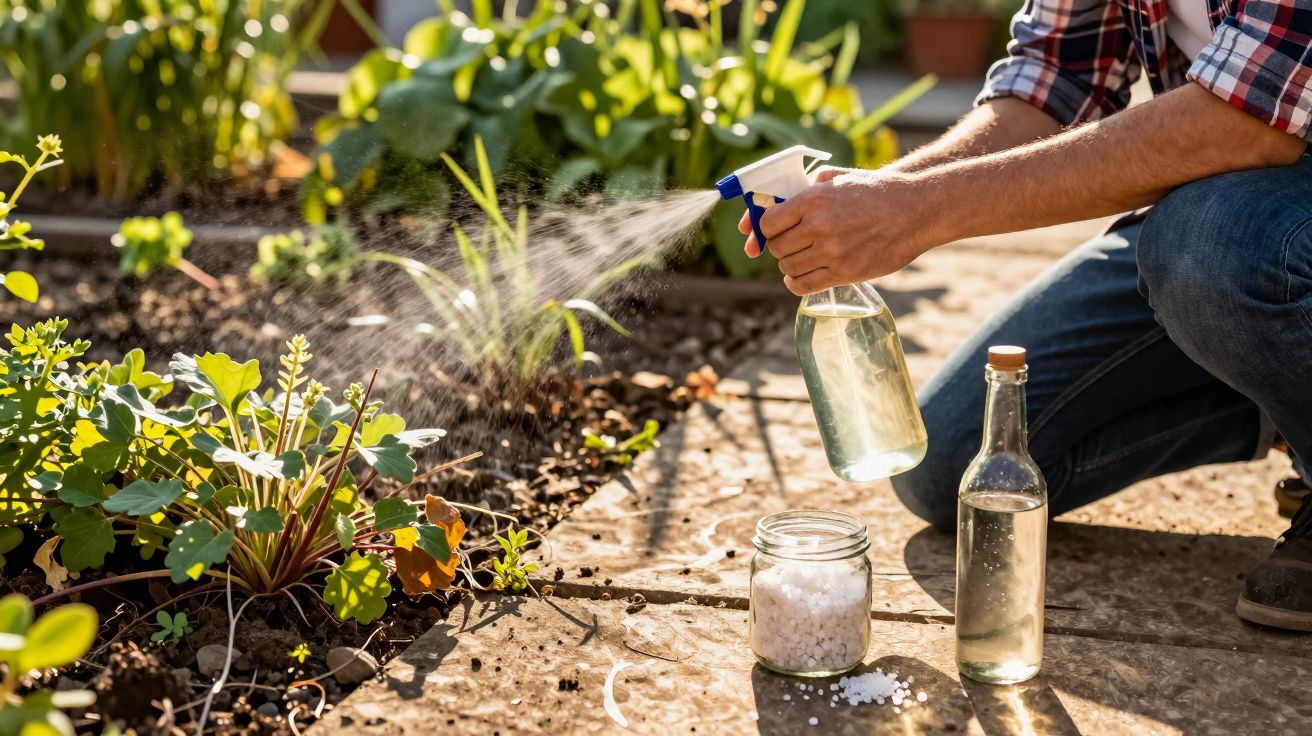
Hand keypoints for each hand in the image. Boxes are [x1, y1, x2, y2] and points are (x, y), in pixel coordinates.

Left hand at [738, 167, 948, 294]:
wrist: (913, 209)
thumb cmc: (874, 191)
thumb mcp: (837, 177)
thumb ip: (804, 188)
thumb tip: (773, 204)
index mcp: (813, 199)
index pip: (768, 222)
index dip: (766, 227)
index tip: (771, 229)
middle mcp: (819, 226)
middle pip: (776, 246)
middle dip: (778, 245)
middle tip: (789, 243)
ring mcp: (832, 252)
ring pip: (788, 266)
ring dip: (789, 264)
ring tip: (799, 258)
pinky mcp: (845, 272)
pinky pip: (804, 285)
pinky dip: (795, 283)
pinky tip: (797, 277)